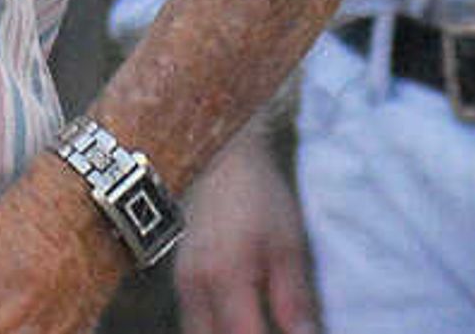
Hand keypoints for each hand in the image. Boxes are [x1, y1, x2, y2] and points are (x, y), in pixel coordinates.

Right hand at [173, 136, 317, 333]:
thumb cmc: (259, 197)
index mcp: (226, 278)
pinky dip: (214, 330)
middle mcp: (195, 287)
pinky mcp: (180, 278)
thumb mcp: (288, 246)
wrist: (221, 158)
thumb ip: (294, 300)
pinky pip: (193, 321)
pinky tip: (240, 323)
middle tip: (267, 328)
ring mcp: (182, 283)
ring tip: (257, 325)